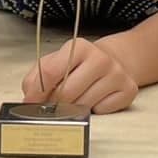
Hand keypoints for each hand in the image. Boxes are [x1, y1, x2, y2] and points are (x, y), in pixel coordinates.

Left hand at [20, 38, 138, 114]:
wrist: (116, 61)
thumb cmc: (80, 65)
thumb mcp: (56, 62)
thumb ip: (37, 77)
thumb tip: (29, 98)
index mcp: (79, 47)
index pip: (51, 72)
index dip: (37, 92)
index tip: (30, 103)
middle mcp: (100, 58)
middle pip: (66, 93)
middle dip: (55, 104)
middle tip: (53, 105)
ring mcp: (116, 74)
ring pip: (83, 105)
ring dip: (74, 108)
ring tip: (76, 99)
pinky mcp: (128, 90)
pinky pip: (101, 111)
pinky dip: (94, 111)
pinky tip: (95, 99)